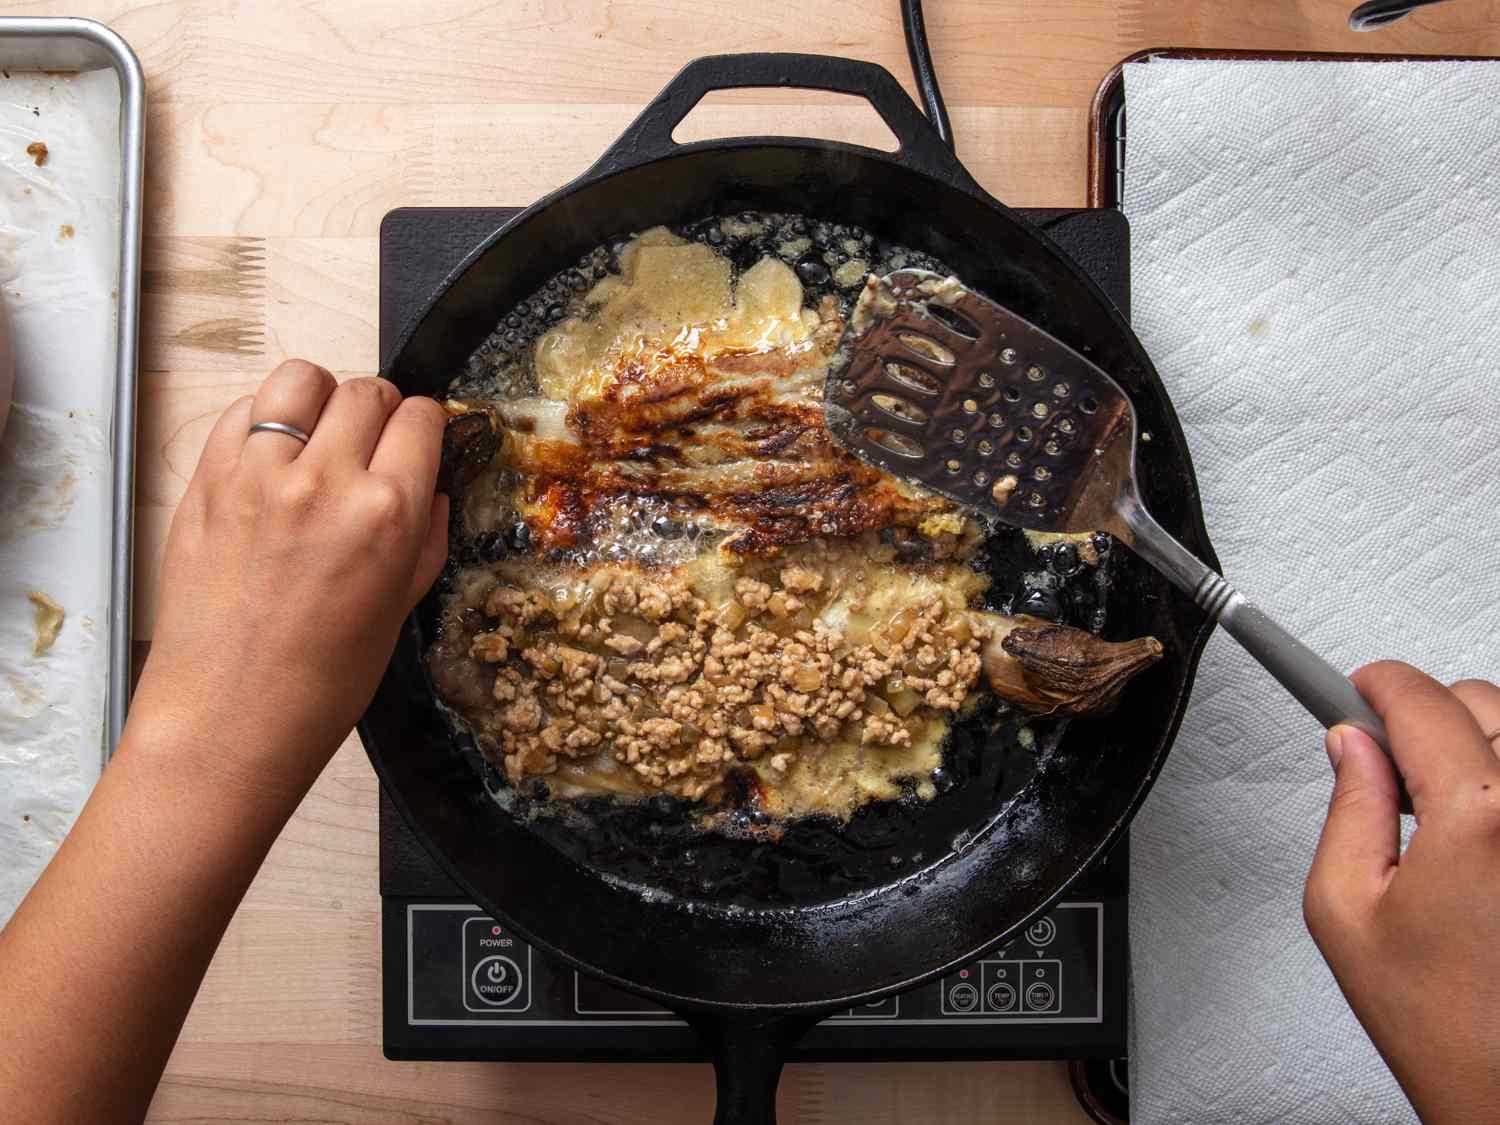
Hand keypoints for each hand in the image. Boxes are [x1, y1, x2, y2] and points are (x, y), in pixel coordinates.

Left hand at [132, 360, 448, 794]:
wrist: (230, 716)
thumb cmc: (323, 680)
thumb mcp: (401, 607)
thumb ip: (425, 536)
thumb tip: (432, 487)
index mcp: (387, 514)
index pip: (422, 418)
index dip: (426, 428)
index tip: (418, 444)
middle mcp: (325, 481)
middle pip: (366, 391)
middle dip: (380, 411)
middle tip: (371, 447)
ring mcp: (258, 475)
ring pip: (301, 379)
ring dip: (320, 398)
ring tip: (318, 434)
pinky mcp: (206, 480)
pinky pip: (242, 410)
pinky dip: (264, 419)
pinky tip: (272, 456)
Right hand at [1304, 661, 1499, 1123]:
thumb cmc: (1450, 1030)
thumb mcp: (1346, 912)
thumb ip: (1348, 808)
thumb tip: (1354, 748)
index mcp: (1480, 817)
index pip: (1421, 701)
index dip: (1377, 686)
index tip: (1360, 689)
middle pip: (1483, 701)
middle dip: (1430, 718)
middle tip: (1396, 765)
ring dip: (1483, 749)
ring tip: (1452, 810)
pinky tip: (1490, 838)